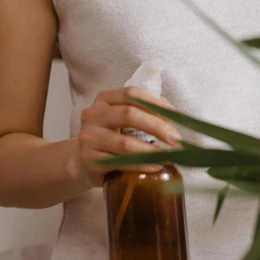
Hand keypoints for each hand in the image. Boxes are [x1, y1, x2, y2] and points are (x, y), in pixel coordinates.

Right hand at [67, 85, 181, 188]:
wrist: (84, 163)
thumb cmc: (110, 137)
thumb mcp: (123, 119)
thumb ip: (144, 110)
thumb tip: (170, 110)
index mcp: (104, 99)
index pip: (131, 94)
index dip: (154, 103)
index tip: (173, 115)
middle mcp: (93, 115)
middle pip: (129, 114)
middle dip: (157, 126)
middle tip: (175, 138)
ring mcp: (89, 138)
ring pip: (124, 143)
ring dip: (150, 150)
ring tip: (167, 156)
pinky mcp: (89, 160)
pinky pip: (119, 163)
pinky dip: (141, 165)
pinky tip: (154, 166)